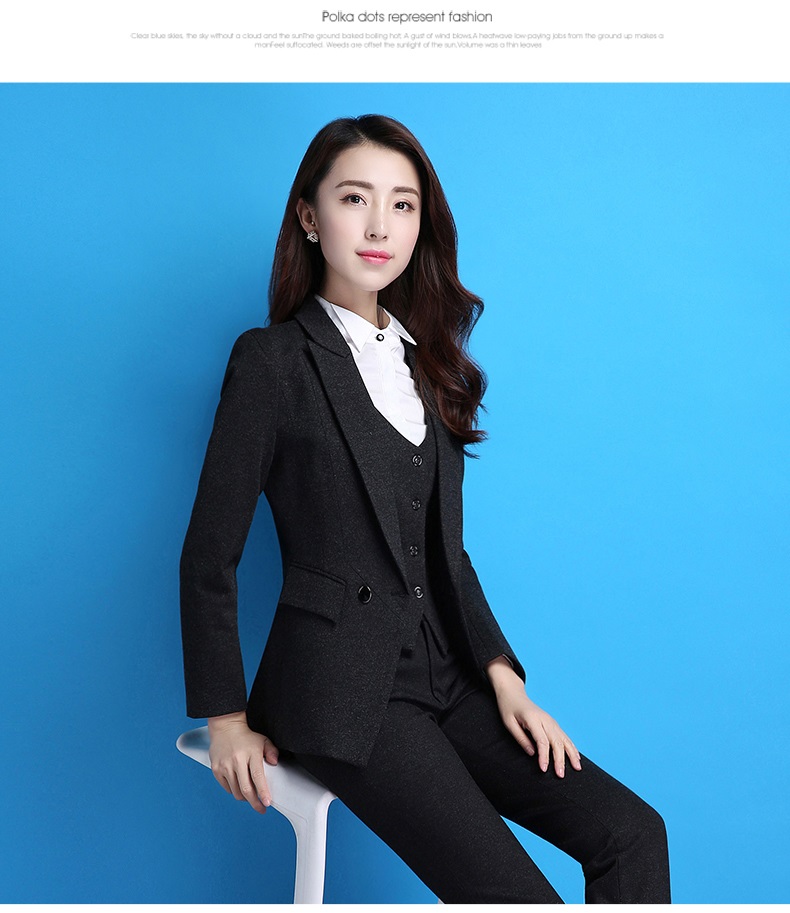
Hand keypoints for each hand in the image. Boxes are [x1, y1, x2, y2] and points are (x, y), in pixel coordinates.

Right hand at [207, 711, 279, 813]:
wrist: (225, 727)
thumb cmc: (246, 737)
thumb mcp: (263, 740)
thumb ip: (272, 751)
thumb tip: (275, 763)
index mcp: (251, 753)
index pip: (257, 776)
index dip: (263, 792)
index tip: (267, 803)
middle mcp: (237, 760)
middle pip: (246, 789)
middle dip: (255, 803)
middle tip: (261, 809)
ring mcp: (225, 765)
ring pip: (236, 791)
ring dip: (244, 798)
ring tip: (250, 796)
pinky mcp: (216, 769)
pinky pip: (226, 788)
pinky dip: (234, 791)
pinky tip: (239, 786)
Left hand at [485, 656, 581, 777]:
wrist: (513, 694)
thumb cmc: (508, 708)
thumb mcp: (509, 724)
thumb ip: (520, 738)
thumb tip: (533, 754)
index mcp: (533, 719)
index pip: (542, 741)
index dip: (544, 756)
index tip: (544, 769)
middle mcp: (545, 719)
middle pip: (556, 741)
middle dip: (560, 759)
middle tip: (560, 775)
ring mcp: (551, 721)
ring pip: (564, 739)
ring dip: (571, 754)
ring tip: (577, 768)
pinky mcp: (553, 723)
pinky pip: (564, 736)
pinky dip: (571, 746)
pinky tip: (577, 756)